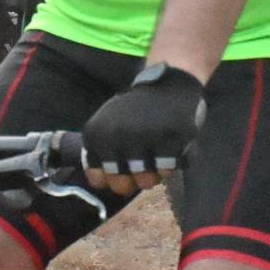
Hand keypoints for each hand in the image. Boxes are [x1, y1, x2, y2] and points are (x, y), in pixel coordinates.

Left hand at [81, 64, 205, 195]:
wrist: (167, 83)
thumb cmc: (135, 110)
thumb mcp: (106, 126)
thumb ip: (99, 154)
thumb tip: (100, 182)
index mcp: (97, 134)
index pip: (98, 179)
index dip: (111, 178)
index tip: (121, 167)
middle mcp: (118, 136)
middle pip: (122, 186)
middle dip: (132, 180)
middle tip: (142, 164)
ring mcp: (145, 137)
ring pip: (146, 182)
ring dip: (153, 173)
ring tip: (158, 155)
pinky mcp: (172, 138)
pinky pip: (169, 171)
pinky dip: (172, 164)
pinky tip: (171, 147)